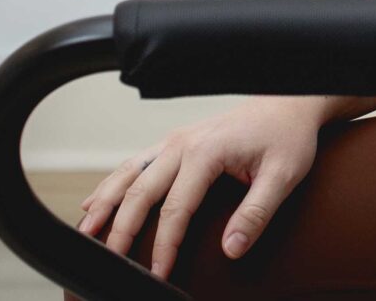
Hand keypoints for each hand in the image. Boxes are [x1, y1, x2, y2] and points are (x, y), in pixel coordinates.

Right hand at [74, 96, 323, 281]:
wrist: (291, 103)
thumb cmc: (288, 138)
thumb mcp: (284, 176)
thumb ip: (257, 214)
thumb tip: (231, 250)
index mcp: (207, 152)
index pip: (176, 208)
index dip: (164, 244)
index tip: (157, 273)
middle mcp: (183, 143)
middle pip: (141, 191)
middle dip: (120, 229)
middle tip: (108, 261)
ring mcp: (176, 140)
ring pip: (129, 173)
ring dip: (104, 202)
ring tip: (85, 233)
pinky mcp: (176, 141)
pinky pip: (136, 163)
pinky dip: (112, 184)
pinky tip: (94, 202)